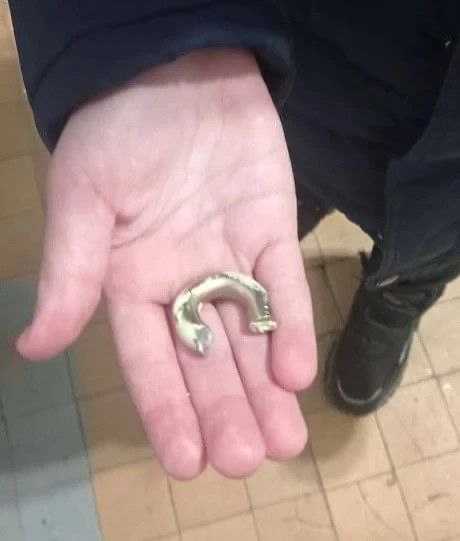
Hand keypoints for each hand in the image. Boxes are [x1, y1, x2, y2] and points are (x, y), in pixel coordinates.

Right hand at [17, 49, 316, 478]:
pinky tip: (293, 372)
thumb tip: (33, 344)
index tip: (186, 461)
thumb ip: (69, 273)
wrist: (175, 71)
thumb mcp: (83, 200)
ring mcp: (231, 261)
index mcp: (133, 283)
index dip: (167, 410)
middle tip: (246, 461)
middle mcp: (184, 282)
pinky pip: (281, 287)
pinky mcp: (270, 234)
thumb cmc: (119, 131)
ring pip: (250, 336)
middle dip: (226, 410)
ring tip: (282, 441)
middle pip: (207, 359)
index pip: (151, 359)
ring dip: (266, 388)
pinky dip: (289, 326)